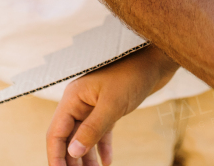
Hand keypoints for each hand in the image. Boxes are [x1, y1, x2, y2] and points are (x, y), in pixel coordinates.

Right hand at [47, 47, 178, 165]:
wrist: (157, 59)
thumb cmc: (133, 74)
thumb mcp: (113, 104)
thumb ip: (92, 129)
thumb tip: (73, 152)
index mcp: (73, 98)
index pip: (56, 133)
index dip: (55, 156)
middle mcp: (80, 101)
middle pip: (68, 137)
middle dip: (71, 160)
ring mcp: (94, 104)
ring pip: (84, 136)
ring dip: (87, 157)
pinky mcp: (109, 107)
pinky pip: (101, 131)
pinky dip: (102, 147)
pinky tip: (107, 162)